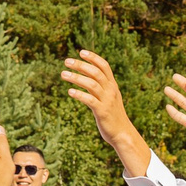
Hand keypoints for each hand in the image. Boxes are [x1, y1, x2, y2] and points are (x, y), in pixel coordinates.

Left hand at [62, 50, 149, 178]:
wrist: (122, 133)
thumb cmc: (112, 115)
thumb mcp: (109, 98)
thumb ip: (100, 87)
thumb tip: (87, 77)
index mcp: (112, 86)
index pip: (104, 66)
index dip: (93, 57)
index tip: (81, 52)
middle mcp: (111, 91)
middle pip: (96, 72)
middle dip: (81, 65)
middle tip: (66, 61)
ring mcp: (107, 101)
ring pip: (92, 84)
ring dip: (76, 77)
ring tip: (63, 74)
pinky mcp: (102, 111)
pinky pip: (90, 100)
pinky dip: (79, 94)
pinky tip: (70, 91)